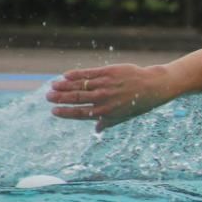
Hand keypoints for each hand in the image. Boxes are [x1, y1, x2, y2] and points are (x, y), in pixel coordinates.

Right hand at [46, 64, 169, 130]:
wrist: (153, 86)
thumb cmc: (138, 103)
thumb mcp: (124, 116)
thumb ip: (108, 122)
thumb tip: (97, 129)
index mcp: (105, 112)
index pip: (80, 113)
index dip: (65, 112)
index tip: (53, 111)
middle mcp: (103, 98)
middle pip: (76, 98)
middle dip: (60, 98)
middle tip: (48, 96)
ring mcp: (105, 84)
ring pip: (80, 85)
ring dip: (64, 85)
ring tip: (53, 85)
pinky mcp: (108, 72)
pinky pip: (89, 73)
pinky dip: (76, 74)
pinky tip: (66, 75)